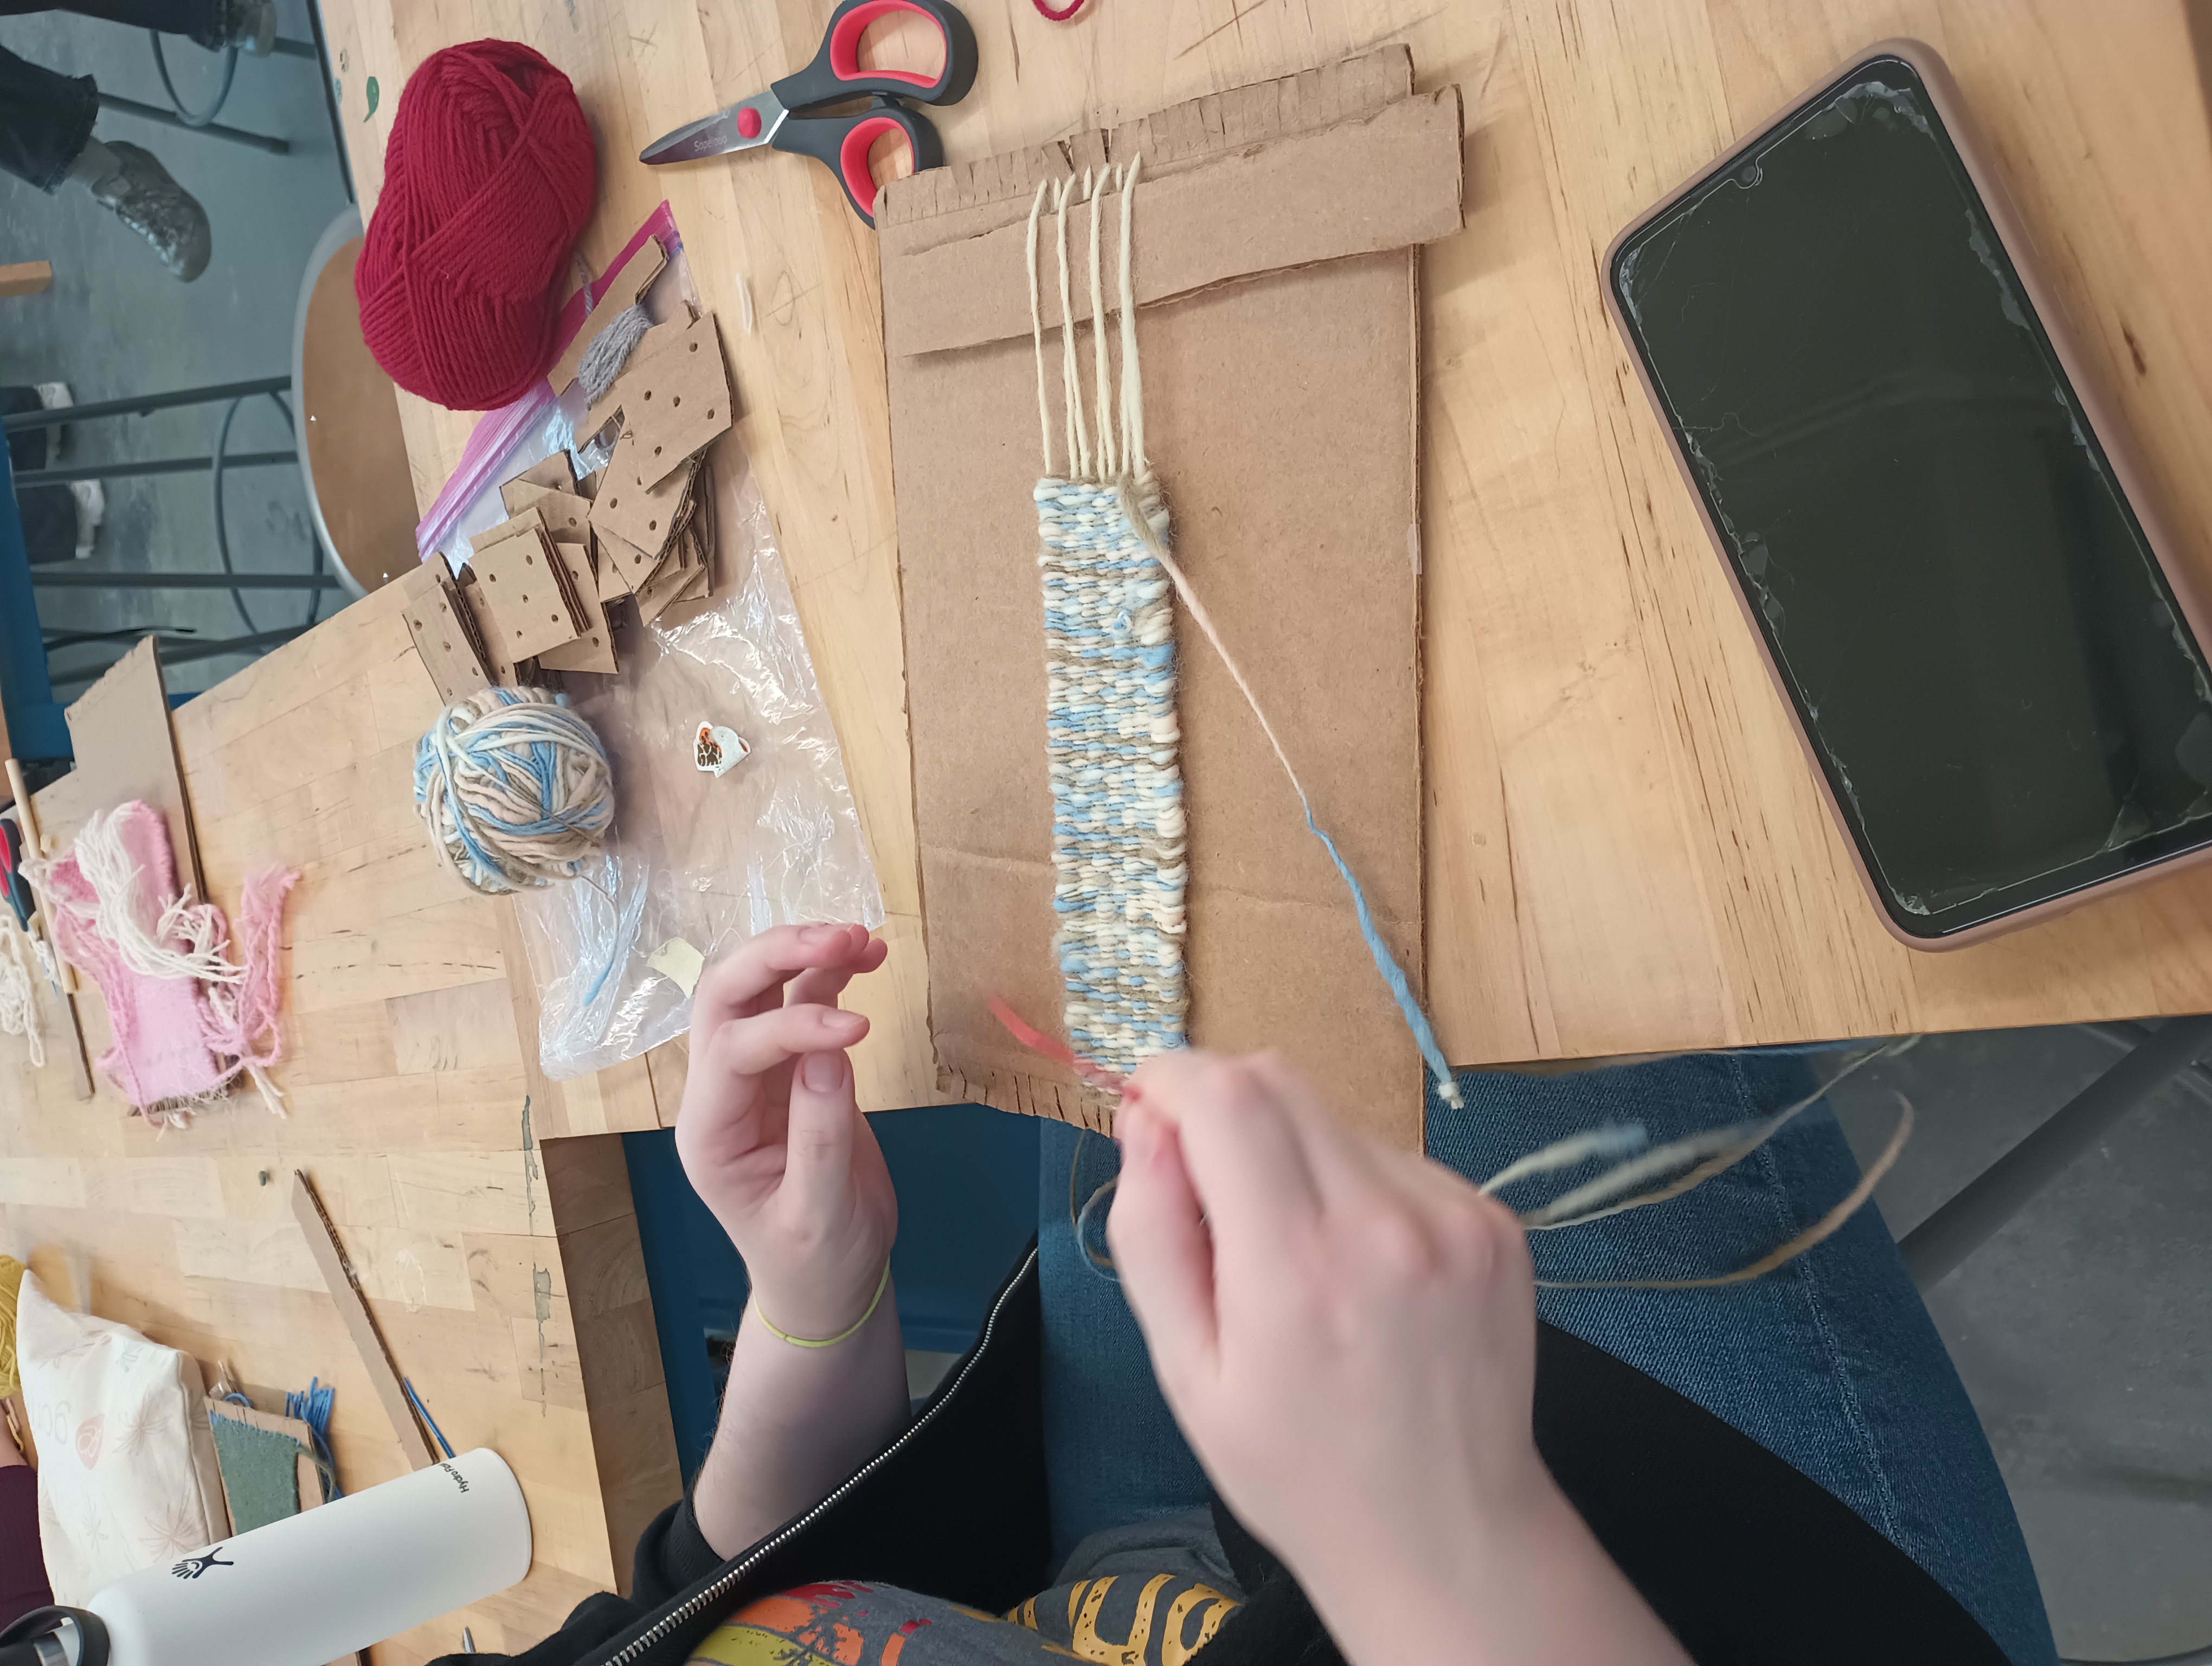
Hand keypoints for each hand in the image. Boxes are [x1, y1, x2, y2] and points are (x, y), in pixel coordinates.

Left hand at [676, 923, 893, 1340]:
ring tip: (860, 937)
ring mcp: (755, 1076)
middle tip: (840, 936)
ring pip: (761, 988)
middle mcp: (720, 1093)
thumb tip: (830, 1053)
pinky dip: (830, 974)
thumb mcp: (821, 1214)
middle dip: (777, 956)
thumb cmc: (816, 1262)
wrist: (829, 1284)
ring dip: (805, 953)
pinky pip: (801, 1004)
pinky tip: (866, 954)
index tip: (860, 1029)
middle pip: (727, 997)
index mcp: (709, 1134)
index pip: (735, 1050)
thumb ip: (822, 1137)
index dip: (793, 1028)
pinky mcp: (793, 1069)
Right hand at [1110, 1051, 1687, 1665]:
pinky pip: (1396, 1157)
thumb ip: (1152, 1234)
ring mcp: (1455, 1217)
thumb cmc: (1298, 1468)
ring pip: (1337, 1118)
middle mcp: (1386, 1225)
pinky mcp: (1495, 1220)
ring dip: (1293, 1152)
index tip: (1147, 1107)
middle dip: (1220, 1104)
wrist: (1447, 1533)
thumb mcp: (1187, 1370)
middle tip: (1205, 1182)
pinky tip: (1359, 1266)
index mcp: (1297, 1270)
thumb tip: (1142, 1119)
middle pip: (1279, 1081)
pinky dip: (1356, 1185)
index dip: (1170, 1079)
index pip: (1226, 1097)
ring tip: (1296, 1254)